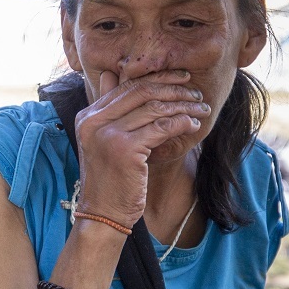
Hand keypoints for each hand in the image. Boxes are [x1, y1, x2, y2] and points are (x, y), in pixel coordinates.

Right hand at [74, 70, 208, 226]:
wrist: (103, 214)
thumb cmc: (109, 180)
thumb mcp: (103, 142)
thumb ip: (109, 111)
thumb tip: (112, 74)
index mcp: (87, 116)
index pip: (126, 86)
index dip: (157, 78)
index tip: (180, 79)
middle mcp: (93, 121)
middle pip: (141, 91)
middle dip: (173, 88)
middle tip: (195, 92)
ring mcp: (107, 134)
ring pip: (154, 108)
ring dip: (183, 106)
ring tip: (200, 110)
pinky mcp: (125, 148)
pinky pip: (161, 127)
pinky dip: (181, 123)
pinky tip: (193, 126)